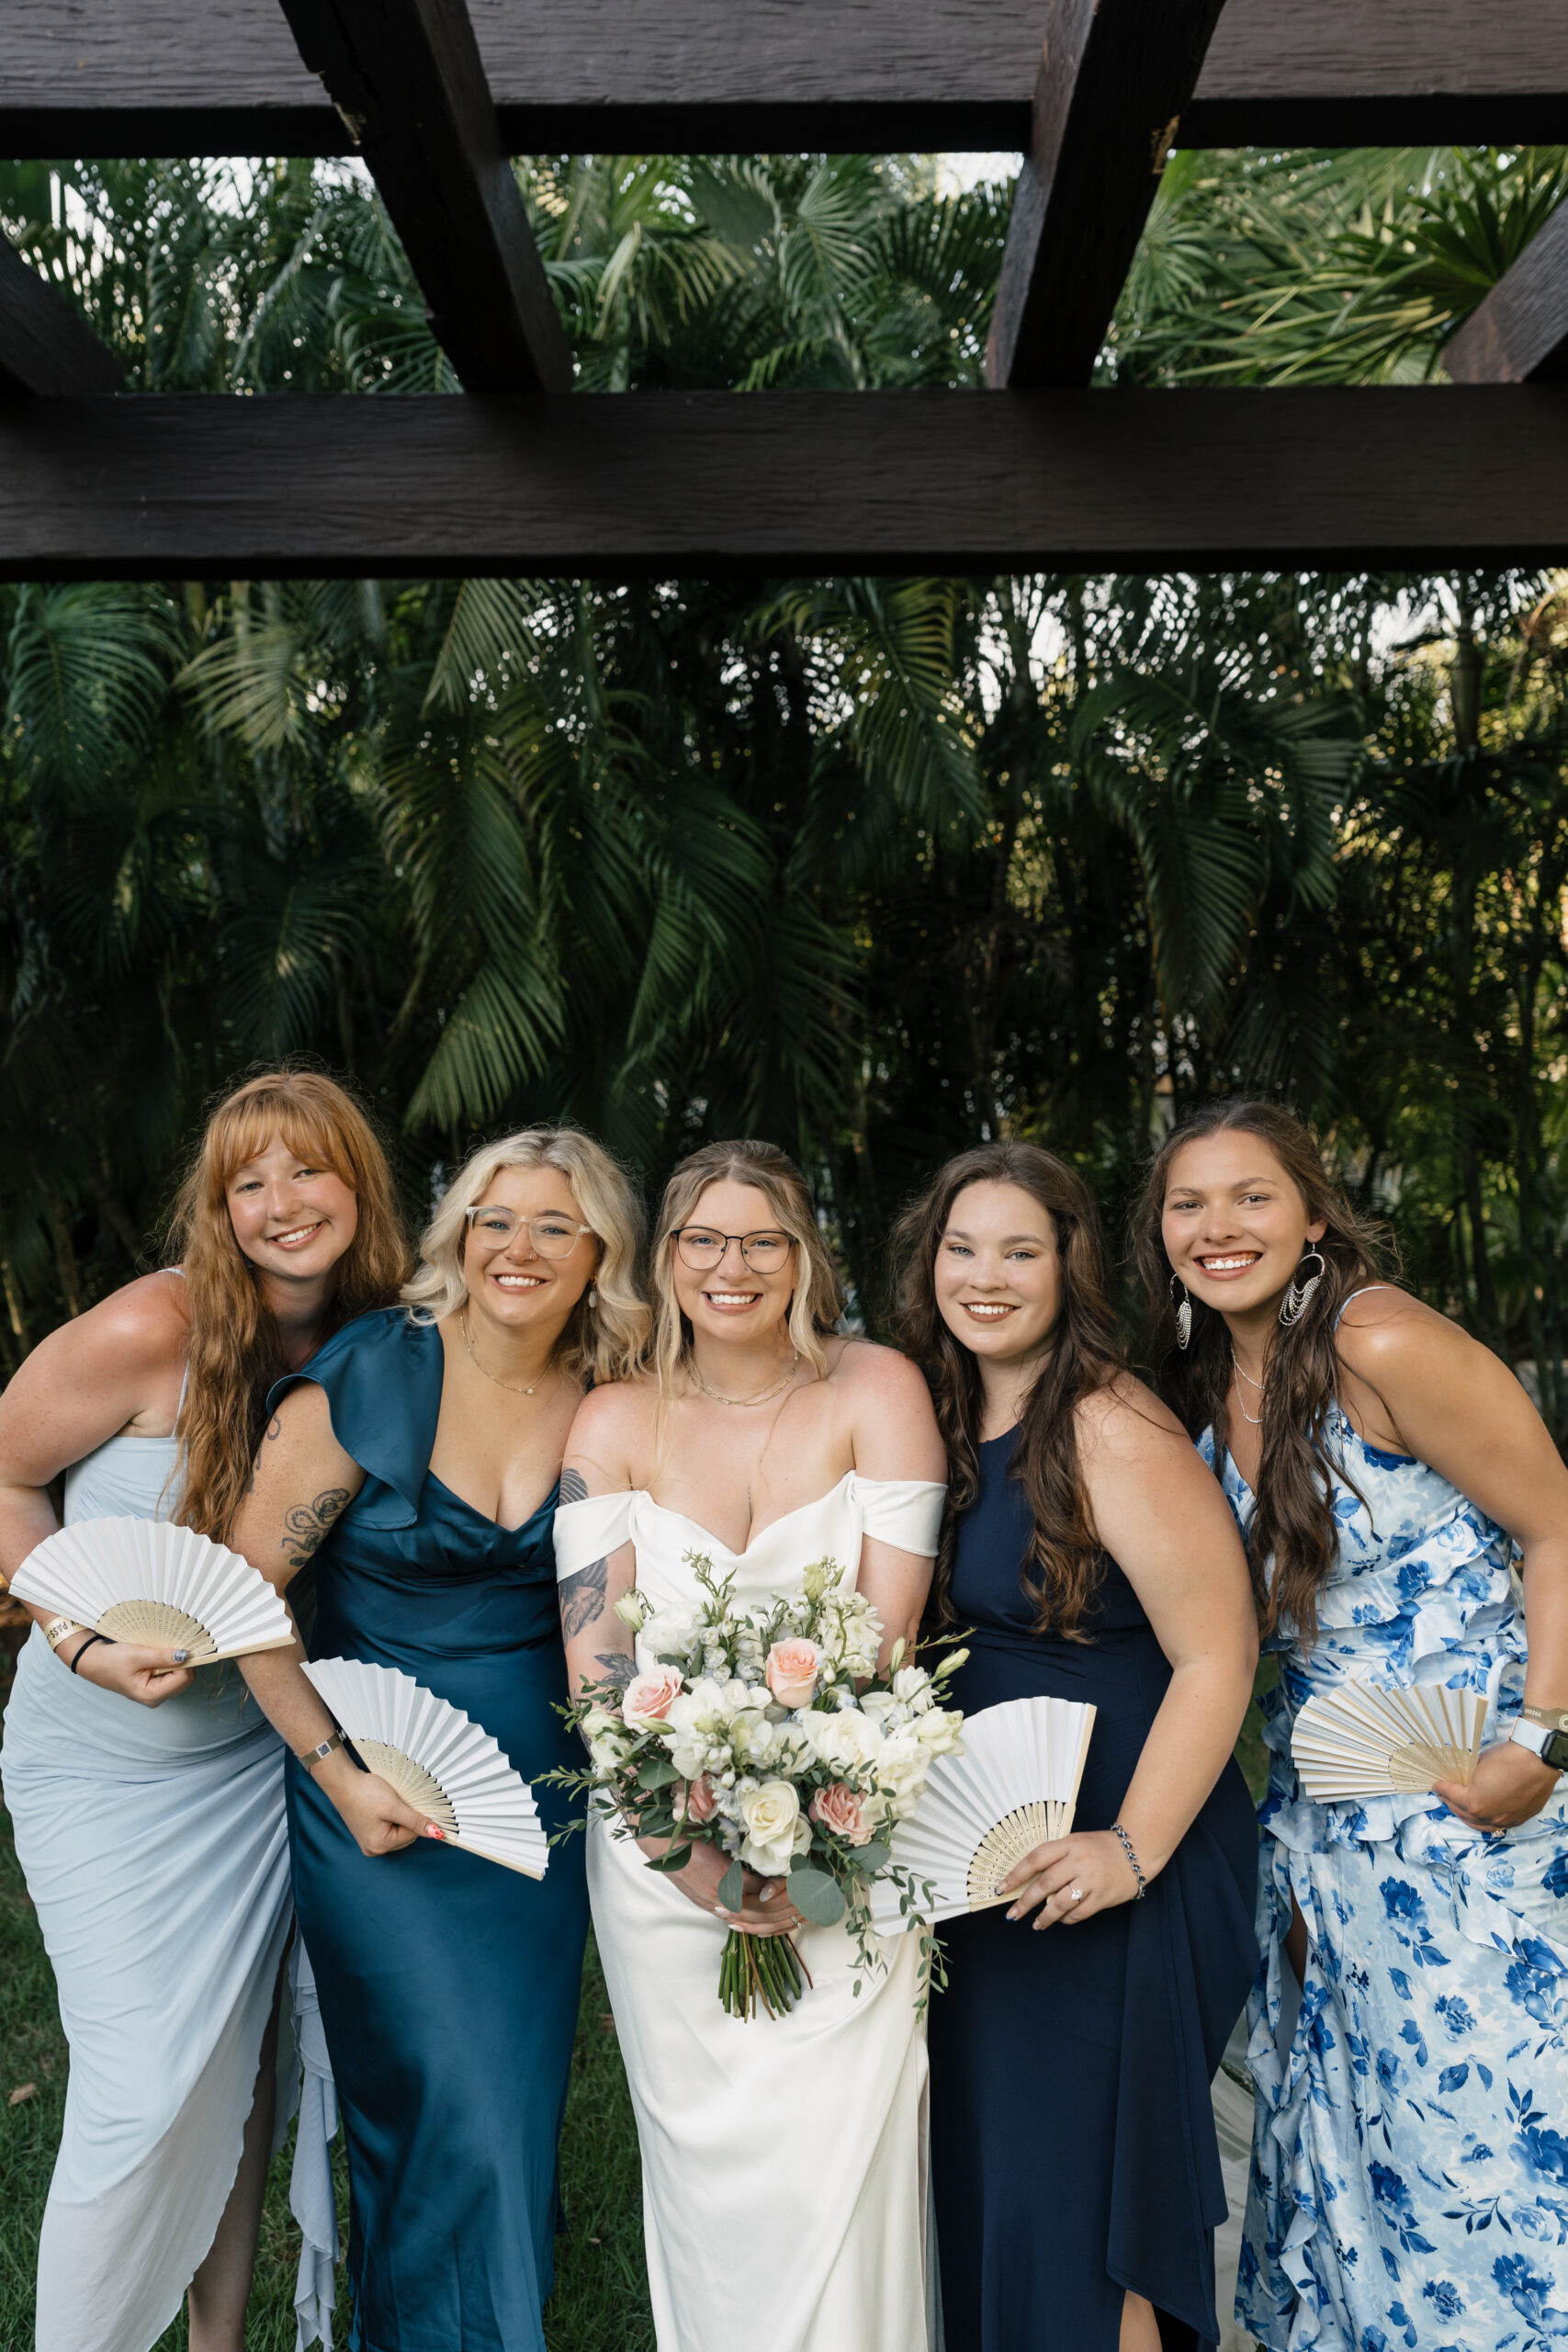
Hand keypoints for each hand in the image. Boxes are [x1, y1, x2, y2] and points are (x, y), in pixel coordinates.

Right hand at [73, 1637, 194, 1707]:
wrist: (95, 1663)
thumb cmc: (111, 1661)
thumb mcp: (137, 1655)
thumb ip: (162, 1656)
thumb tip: (185, 1655)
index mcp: (151, 1695)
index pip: (183, 1678)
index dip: (186, 1661)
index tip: (183, 1644)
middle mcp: (155, 1697)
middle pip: (185, 1679)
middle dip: (183, 1661)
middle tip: (175, 1644)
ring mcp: (155, 1692)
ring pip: (180, 1676)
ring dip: (177, 1661)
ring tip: (165, 1648)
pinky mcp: (154, 1685)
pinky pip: (172, 1674)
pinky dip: (171, 1663)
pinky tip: (163, 1653)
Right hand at [318, 1758, 440, 1857]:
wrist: (343, 1782)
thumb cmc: (365, 1793)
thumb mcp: (394, 1806)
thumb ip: (415, 1821)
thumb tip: (436, 1834)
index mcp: (380, 1845)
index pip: (412, 1835)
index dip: (415, 1817)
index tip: (410, 1802)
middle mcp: (373, 1849)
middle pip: (405, 1835)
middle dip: (407, 1818)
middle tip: (397, 1802)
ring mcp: (369, 1842)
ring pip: (398, 1831)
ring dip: (399, 1817)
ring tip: (388, 1803)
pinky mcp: (367, 1833)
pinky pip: (388, 1828)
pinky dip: (391, 1817)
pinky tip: (383, 1806)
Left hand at [642, 1837, 802, 1934]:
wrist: (661, 1843)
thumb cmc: (683, 1852)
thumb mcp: (703, 1876)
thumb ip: (724, 1882)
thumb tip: (747, 1877)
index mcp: (714, 1906)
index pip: (751, 1921)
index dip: (773, 1920)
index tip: (792, 1911)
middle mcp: (719, 1906)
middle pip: (759, 1919)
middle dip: (785, 1912)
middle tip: (806, 1906)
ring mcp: (721, 1894)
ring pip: (760, 1907)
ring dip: (782, 1900)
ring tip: (802, 1893)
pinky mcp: (722, 1879)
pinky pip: (754, 1887)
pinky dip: (772, 1885)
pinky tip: (786, 1878)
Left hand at [998, 1828, 1141, 1929]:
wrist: (1137, 1851)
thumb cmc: (1100, 1847)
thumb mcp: (1076, 1842)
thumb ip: (1055, 1858)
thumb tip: (1028, 1882)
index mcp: (1069, 1844)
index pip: (1036, 1859)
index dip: (1016, 1875)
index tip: (1001, 1889)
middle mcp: (1079, 1861)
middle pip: (1045, 1884)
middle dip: (1025, 1902)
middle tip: (1013, 1914)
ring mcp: (1091, 1880)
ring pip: (1060, 1903)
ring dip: (1044, 1916)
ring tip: (1036, 1923)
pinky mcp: (1102, 1897)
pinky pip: (1078, 1913)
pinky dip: (1065, 1919)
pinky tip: (1059, 1919)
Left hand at [1433, 1739, 1559, 1832]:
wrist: (1538, 1759)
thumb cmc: (1508, 1758)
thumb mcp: (1479, 1764)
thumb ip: (1468, 1776)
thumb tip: (1463, 1779)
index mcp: (1475, 1804)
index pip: (1452, 1796)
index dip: (1442, 1789)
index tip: (1436, 1785)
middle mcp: (1490, 1817)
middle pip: (1464, 1814)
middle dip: (1452, 1804)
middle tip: (1444, 1796)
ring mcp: (1507, 1820)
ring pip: (1482, 1824)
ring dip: (1468, 1816)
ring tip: (1460, 1807)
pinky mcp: (1520, 1818)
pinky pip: (1499, 1824)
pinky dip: (1487, 1819)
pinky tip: (1483, 1813)